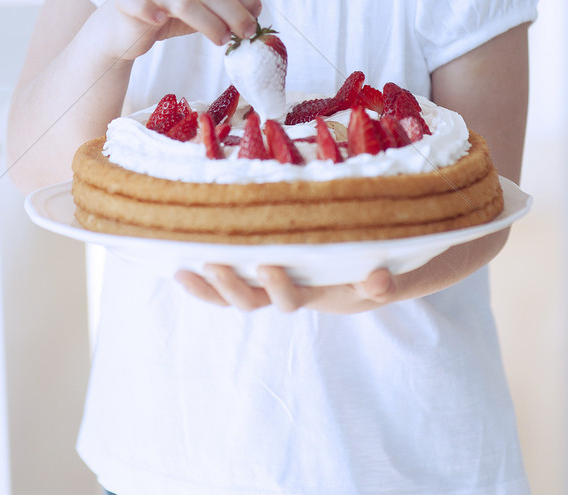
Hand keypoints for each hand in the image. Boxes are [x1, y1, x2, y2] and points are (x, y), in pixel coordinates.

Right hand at [92, 0, 261, 62]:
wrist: (123, 27)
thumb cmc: (166, 14)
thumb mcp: (200, 7)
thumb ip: (222, 6)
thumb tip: (254, 17)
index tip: (257, 14)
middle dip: (234, 13)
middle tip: (246, 33)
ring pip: (185, 2)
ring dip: (210, 24)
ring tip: (223, 41)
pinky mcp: (126, 1)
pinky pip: (140, 4)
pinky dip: (151, 12)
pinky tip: (162, 22)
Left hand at [174, 264, 397, 314]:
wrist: (366, 279)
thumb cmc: (374, 273)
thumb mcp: (387, 278)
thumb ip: (384, 283)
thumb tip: (378, 278)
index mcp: (316, 293)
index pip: (292, 298)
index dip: (279, 287)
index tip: (268, 266)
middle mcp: (288, 293)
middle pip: (254, 302)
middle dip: (232, 287)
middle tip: (215, 265)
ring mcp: (270, 285)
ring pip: (235, 296)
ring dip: (209, 288)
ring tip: (183, 272)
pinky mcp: (258, 274)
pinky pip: (228, 283)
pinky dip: (206, 283)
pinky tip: (181, 268)